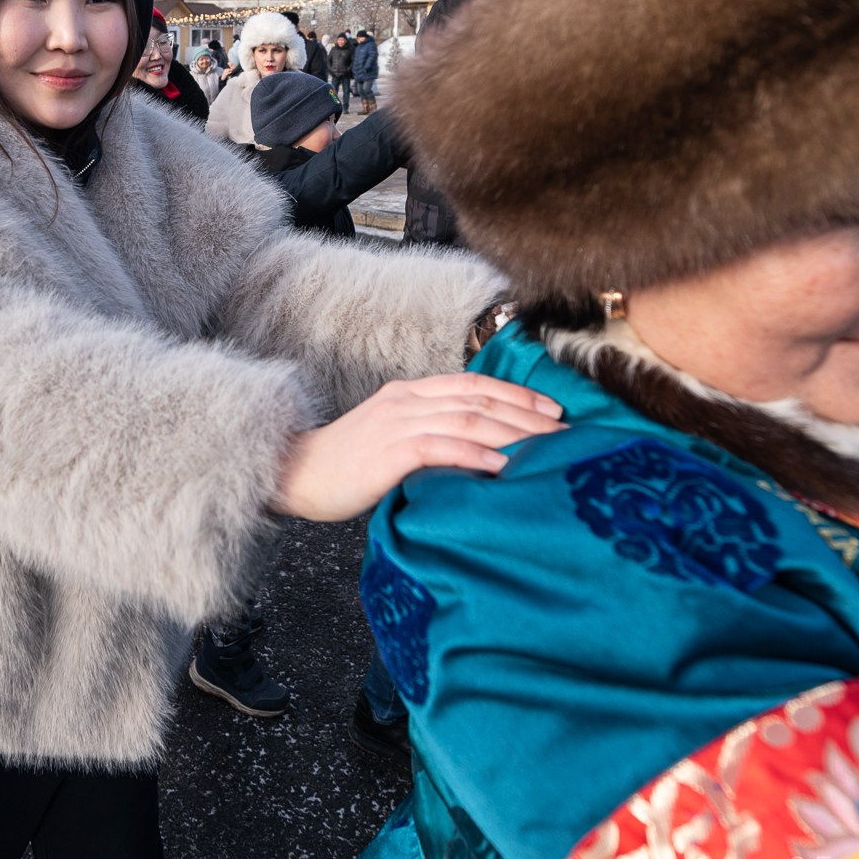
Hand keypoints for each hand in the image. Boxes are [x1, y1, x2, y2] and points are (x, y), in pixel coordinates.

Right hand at [274, 373, 564, 521]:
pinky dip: (476, 453)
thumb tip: (476, 451)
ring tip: (546, 449)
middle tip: (565, 433)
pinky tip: (503, 466)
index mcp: (408, 392)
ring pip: (468, 418)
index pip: (473, 384)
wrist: (294, 474)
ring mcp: (396, 422)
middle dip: (528, 414)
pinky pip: (441, 446)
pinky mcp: (388, 450)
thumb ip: (427, 435)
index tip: (553, 410)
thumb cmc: (343, 466)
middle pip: (479, 398)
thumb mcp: (390, 438)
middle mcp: (406, 400)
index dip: (516, 394)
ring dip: (514, 432)